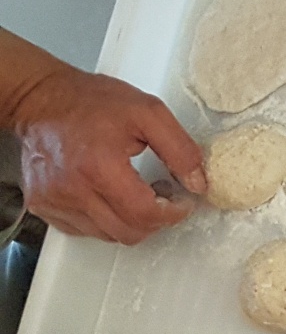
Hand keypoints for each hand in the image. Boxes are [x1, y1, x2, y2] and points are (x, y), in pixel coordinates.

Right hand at [13, 64, 205, 243]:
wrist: (39, 99)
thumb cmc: (93, 101)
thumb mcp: (149, 112)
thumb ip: (180, 149)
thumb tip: (197, 184)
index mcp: (98, 167)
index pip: (144, 214)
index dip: (172, 213)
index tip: (184, 201)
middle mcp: (70, 191)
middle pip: (127, 232)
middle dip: (154, 219)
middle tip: (163, 195)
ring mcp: (52, 201)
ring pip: (107, 235)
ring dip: (130, 220)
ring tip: (136, 190)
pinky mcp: (41, 206)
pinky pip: (84, 229)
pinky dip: (105, 219)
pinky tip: (111, 194)